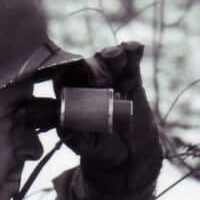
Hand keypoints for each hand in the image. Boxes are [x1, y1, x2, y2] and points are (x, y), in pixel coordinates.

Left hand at [57, 41, 162, 193]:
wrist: (130, 150)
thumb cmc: (101, 148)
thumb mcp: (87, 147)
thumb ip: (74, 137)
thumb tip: (63, 125)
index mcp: (71, 96)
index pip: (65, 79)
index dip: (69, 73)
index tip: (76, 73)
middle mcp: (88, 82)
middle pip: (87, 65)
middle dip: (94, 65)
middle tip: (103, 71)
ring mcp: (109, 76)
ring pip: (107, 59)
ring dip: (112, 55)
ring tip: (120, 55)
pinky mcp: (129, 76)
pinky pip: (130, 61)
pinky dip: (132, 52)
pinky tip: (136, 48)